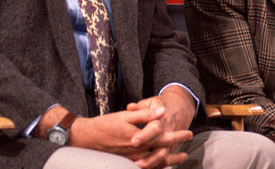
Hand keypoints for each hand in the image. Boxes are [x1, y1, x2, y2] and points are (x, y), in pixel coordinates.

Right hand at [67, 108, 191, 167]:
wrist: (86, 138)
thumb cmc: (105, 125)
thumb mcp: (125, 116)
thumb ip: (145, 114)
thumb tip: (163, 111)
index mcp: (138, 139)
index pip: (162, 138)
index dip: (177, 136)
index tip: (188, 134)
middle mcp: (136, 152)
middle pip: (161, 154)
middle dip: (175, 152)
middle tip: (186, 151)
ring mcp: (131, 159)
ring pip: (154, 163)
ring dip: (167, 161)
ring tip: (179, 159)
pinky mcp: (126, 162)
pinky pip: (144, 167)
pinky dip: (154, 166)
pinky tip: (160, 164)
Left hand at [124, 86, 197, 167]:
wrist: (182, 106)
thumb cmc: (162, 105)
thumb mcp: (151, 102)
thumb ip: (140, 108)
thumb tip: (129, 107)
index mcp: (161, 119)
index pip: (154, 128)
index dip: (144, 136)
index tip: (134, 142)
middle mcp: (167, 131)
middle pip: (161, 146)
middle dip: (150, 156)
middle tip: (138, 163)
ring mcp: (171, 140)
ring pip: (164, 154)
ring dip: (153, 163)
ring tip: (141, 167)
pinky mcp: (172, 146)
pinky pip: (166, 158)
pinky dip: (158, 164)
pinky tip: (149, 168)